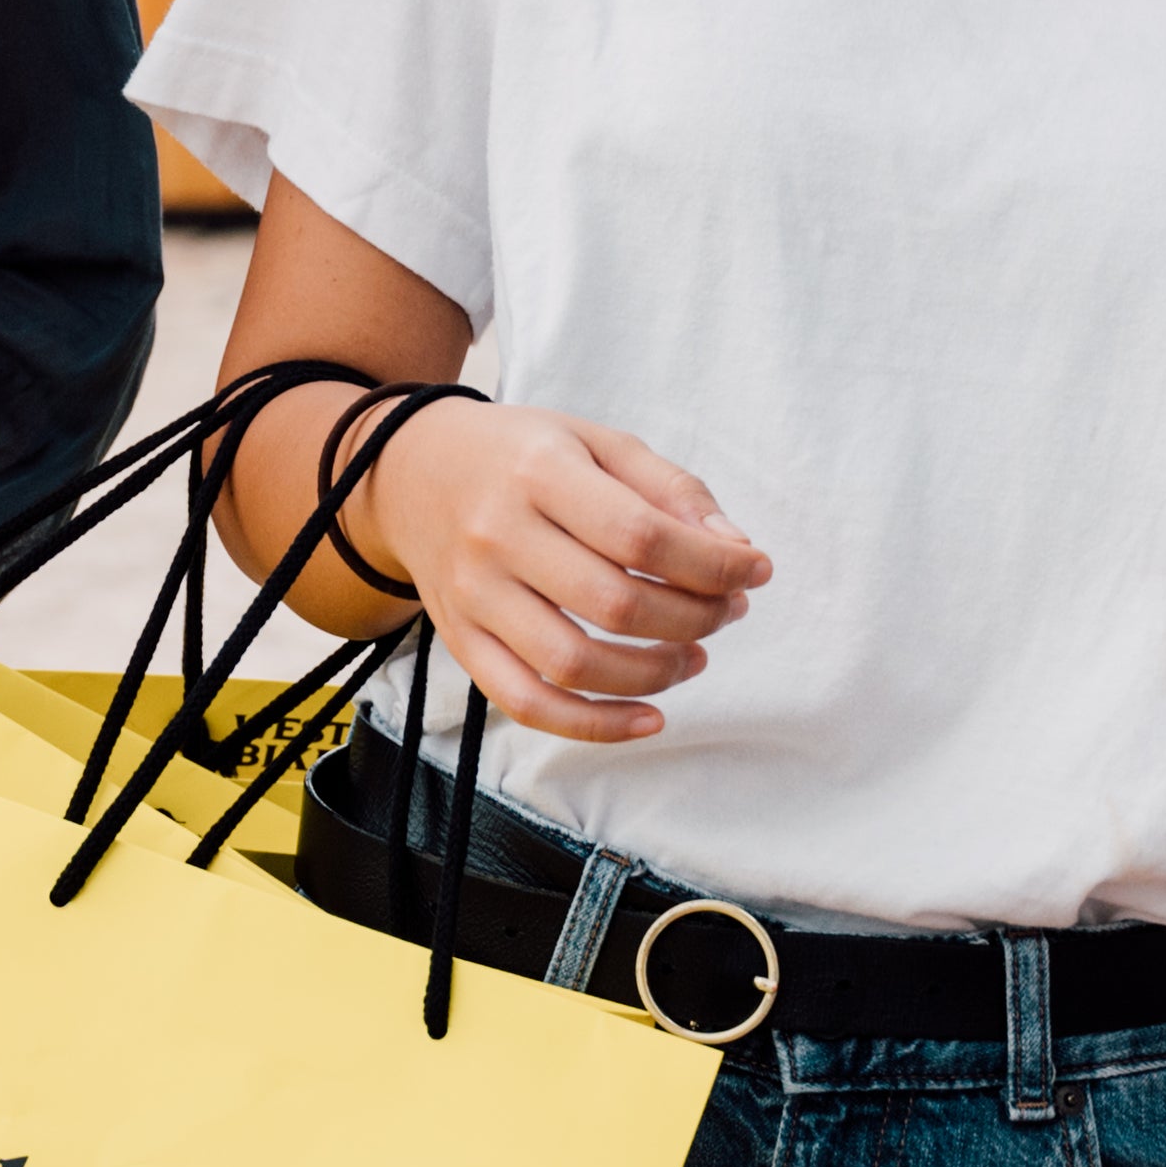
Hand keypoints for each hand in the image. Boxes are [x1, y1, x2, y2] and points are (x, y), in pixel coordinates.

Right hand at [342, 401, 767, 744]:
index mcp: (538, 472)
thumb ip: (670, 488)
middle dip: (694, 617)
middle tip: (727, 610)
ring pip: (574, 664)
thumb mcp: (595, 440)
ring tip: (694, 656)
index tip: (755, 569)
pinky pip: (528, 703)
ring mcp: (473, 596)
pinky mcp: (461, 641)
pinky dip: (594, 725)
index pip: (641, 536)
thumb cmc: (518, 455)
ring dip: (655, 673)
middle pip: (614, 604)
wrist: (410, 472)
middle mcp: (497, 535)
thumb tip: (735, 547)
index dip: (713, 563)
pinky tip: (649, 717)